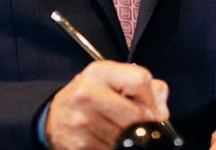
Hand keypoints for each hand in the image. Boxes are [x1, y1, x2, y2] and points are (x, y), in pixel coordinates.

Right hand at [46, 60, 170, 149]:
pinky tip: (109, 140)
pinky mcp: (79, 147)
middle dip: (146, 123)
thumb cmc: (89, 97)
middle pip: (138, 114)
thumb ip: (141, 87)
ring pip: (128, 138)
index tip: (152, 108)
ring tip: (121, 131)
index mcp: (99, 73)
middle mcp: (88, 94)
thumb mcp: (111, 80)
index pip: (140, 80)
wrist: (55, 118)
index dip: (152, 98)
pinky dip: (116, 149)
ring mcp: (82, 122)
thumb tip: (161, 112)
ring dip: (132, 140)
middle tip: (140, 125)